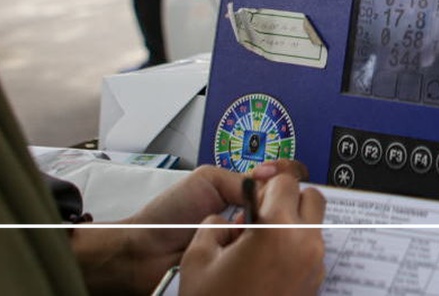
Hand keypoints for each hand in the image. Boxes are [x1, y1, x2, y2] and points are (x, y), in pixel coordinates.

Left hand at [71, 161, 311, 294]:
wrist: (146, 252)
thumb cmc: (168, 214)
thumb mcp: (207, 181)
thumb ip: (242, 180)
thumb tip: (272, 178)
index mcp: (239, 190)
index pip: (275, 179)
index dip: (287, 176)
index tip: (292, 175)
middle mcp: (247, 215)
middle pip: (280, 205)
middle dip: (285, 201)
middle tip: (283, 201)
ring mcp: (245, 240)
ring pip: (275, 229)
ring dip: (273, 225)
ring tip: (263, 225)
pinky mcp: (241, 263)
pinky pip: (261, 253)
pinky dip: (264, 249)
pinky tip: (259, 246)